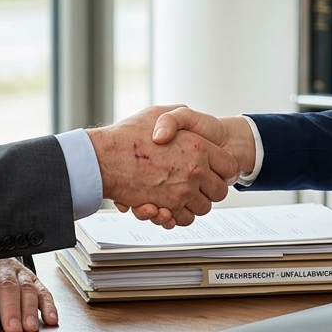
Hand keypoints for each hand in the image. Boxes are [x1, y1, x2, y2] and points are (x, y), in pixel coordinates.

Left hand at [0, 258, 56, 331]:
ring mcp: (17, 270)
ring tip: (30, 329)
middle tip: (13, 330)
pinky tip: (51, 320)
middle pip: (6, 286)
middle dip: (10, 309)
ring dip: (30, 308)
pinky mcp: (31, 277)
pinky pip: (42, 289)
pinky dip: (48, 304)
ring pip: (26, 287)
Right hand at [87, 105, 237, 226]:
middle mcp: (195, 171)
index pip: (229, 167)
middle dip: (210, 190)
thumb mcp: (159, 113)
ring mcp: (182, 191)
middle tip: (199, 185)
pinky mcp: (167, 207)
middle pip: (219, 191)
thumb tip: (190, 129)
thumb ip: (179, 118)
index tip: (215, 171)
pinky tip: (170, 205)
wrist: (103, 157)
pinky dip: (178, 216)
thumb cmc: (128, 135)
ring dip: (194, 204)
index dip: (223, 170)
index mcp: (198, 147)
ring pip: (203, 208)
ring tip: (182, 194)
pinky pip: (184, 219)